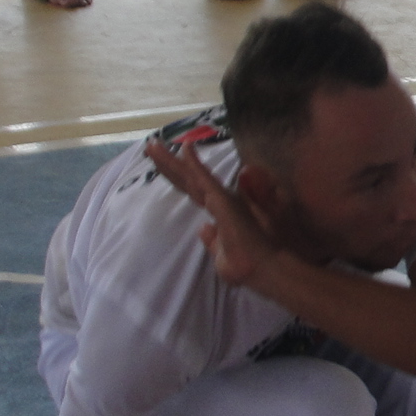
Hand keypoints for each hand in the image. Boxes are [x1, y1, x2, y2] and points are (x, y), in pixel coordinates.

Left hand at [143, 141, 283, 287]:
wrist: (265, 270)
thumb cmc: (248, 264)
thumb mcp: (222, 254)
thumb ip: (212, 240)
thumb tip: (203, 228)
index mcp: (219, 211)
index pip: (193, 190)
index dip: (177, 175)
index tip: (160, 162)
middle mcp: (220, 200)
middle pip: (187, 180)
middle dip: (168, 163)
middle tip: (150, 145)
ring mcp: (222, 199)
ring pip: (191, 176)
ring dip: (171, 160)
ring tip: (152, 145)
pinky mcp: (223, 201)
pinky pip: (205, 179)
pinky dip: (195, 164)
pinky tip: (186, 148)